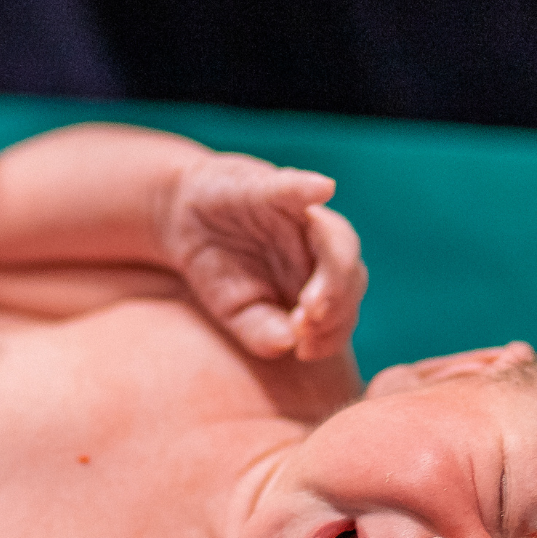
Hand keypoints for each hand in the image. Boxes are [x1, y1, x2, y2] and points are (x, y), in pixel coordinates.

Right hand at [159, 152, 365, 359]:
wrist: (183, 218)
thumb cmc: (220, 267)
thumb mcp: (235, 310)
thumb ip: (261, 331)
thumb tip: (289, 345)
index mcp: (318, 282)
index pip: (343, 311)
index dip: (331, 333)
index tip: (306, 349)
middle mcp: (322, 248)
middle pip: (352, 277)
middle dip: (336, 305)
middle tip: (308, 322)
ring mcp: (305, 216)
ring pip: (340, 240)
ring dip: (333, 269)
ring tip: (313, 302)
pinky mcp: (276, 187)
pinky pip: (297, 189)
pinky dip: (308, 189)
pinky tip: (322, 189)